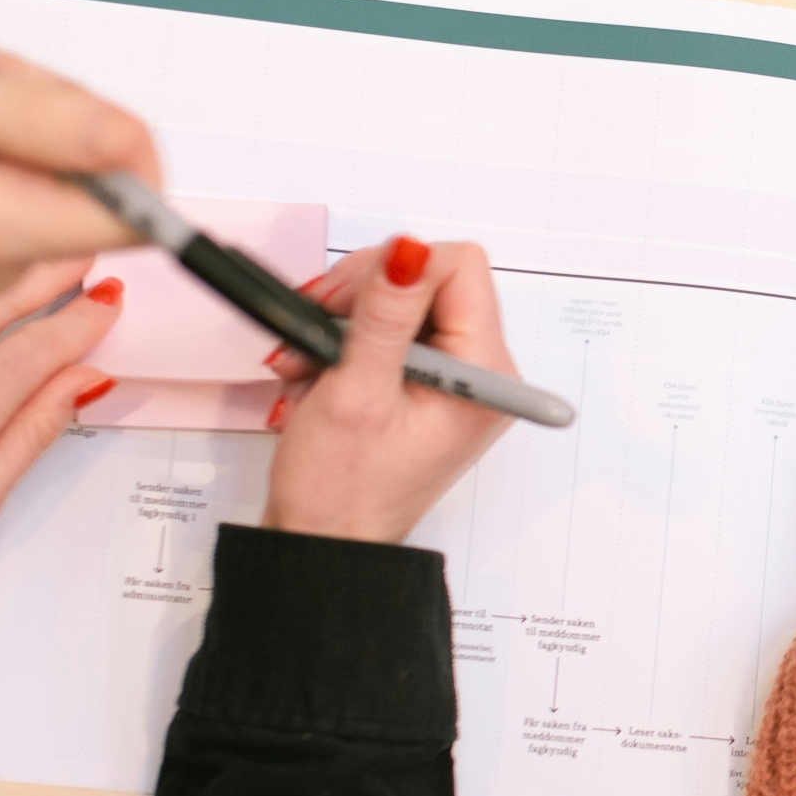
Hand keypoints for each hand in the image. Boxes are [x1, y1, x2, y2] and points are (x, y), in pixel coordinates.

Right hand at [263, 237, 515, 544]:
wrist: (325, 543)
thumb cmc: (343, 489)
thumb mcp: (358, 391)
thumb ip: (385, 316)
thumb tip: (408, 252)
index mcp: (484, 371)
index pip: (457, 266)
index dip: (395, 273)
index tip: (350, 308)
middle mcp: (480, 370)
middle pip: (428, 279)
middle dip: (361, 299)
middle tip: (319, 335)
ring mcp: (452, 376)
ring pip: (400, 302)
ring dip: (343, 323)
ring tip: (311, 365)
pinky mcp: (425, 381)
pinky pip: (387, 332)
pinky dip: (344, 343)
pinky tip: (319, 375)